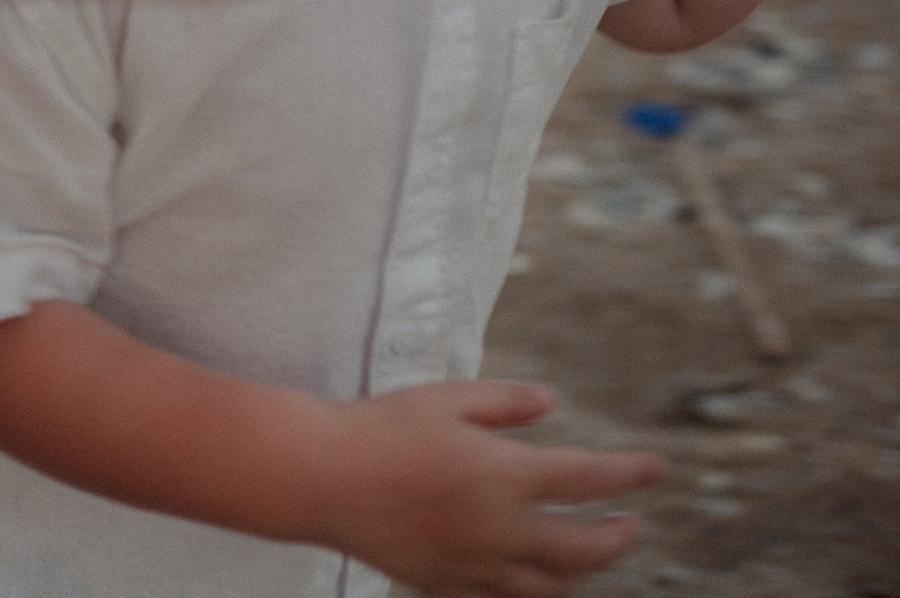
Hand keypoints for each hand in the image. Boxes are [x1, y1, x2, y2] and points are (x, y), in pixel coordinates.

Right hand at [313, 381, 659, 597]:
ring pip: (551, 587)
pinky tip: (531, 581)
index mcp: (505, 475)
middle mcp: (500, 528)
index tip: (656, 468)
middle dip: (617, 537)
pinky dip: (529, 594)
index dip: (630, 473)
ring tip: (584, 557)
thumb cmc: (378, 428)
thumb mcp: (444, 398)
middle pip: (585, 549)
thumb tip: (551, 402)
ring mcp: (474, 564)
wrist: (318, 478)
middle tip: (629, 526)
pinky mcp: (445, 584)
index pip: (590, 479)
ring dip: (580, 573)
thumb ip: (504, 401)